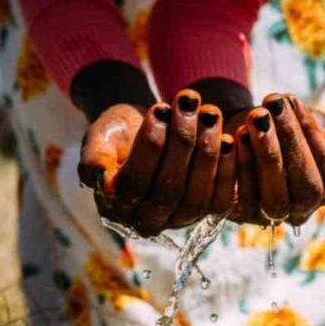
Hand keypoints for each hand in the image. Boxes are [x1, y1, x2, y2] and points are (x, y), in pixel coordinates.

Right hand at [78, 89, 236, 236]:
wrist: (146, 129)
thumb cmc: (118, 133)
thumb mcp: (99, 137)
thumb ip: (93, 158)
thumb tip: (99, 179)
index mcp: (115, 207)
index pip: (134, 183)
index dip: (149, 146)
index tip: (159, 107)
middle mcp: (146, 221)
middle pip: (168, 191)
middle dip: (181, 143)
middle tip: (189, 103)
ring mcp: (178, 220)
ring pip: (196, 196)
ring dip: (207, 152)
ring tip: (210, 113)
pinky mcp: (205, 212)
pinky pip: (220, 200)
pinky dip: (227, 169)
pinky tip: (231, 138)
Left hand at [228, 93, 324, 225]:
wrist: (236, 135)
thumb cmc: (278, 130)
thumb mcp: (303, 127)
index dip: (310, 134)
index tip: (292, 100)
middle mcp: (300, 211)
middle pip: (305, 188)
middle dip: (290, 143)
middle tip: (272, 106)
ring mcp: (270, 218)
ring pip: (275, 197)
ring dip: (266, 153)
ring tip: (255, 118)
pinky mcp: (239, 216)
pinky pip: (243, 199)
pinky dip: (240, 166)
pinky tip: (236, 136)